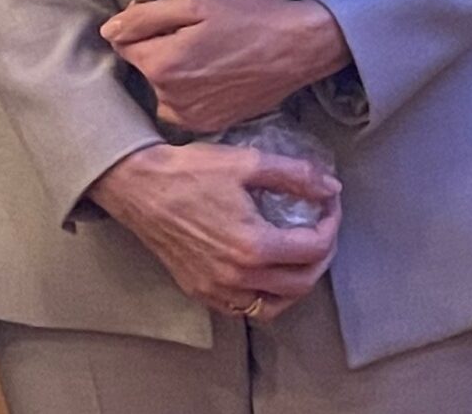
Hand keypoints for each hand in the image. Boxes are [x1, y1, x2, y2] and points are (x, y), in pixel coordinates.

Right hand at [89, 141, 341, 319]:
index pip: (314, 249)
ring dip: (297, 283)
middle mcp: (237, 277)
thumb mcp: (247, 162)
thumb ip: (296, 175)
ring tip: (301, 254)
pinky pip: (245, 309)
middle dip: (322, 256)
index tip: (329, 205)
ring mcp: (217, 290)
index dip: (331, 225)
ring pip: (275, 305)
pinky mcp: (201, 292)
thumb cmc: (190, 172)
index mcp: (253, 246)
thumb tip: (331, 188)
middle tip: (322, 229)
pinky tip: (267, 271)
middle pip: (302, 283)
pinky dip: (266, 296)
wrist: (139, 188)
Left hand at [101, 0, 350, 132]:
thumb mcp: (197, 1)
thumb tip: (108, 30)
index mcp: (161, 66)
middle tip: (194, 33)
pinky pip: (182, 105)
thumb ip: (146, 16)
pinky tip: (215, 74)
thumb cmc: (250, 17)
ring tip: (207, 53)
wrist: (299, 48)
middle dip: (158, 49)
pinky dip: (190, 90)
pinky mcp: (209, 125)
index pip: (123, 43)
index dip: (143, 24)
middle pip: (143, 68)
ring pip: (161, 88)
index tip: (170, 16)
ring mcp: (190, 118)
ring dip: (173, 72)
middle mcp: (169, 99)